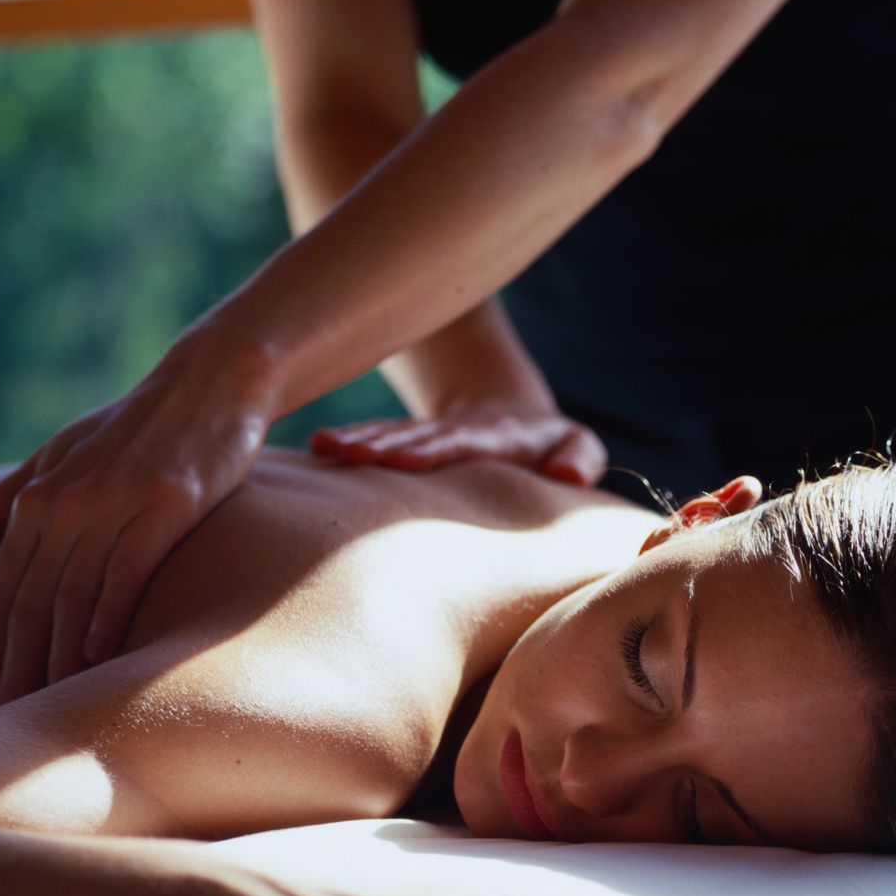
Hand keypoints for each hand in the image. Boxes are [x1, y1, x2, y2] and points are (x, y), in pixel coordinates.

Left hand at [0, 350, 275, 706]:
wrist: (210, 383)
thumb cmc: (134, 429)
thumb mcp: (58, 458)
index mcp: (36, 495)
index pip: (2, 588)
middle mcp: (68, 499)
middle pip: (31, 599)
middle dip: (17, 665)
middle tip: (10, 718)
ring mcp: (118, 500)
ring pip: (75, 593)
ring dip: (61, 655)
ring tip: (53, 703)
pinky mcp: (168, 502)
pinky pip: (127, 569)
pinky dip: (110, 614)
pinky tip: (101, 654)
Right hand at [310, 403, 606, 486]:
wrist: (514, 418)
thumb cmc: (554, 447)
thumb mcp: (579, 447)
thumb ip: (579, 459)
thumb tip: (564, 477)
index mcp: (497, 434)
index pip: (463, 440)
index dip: (434, 448)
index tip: (403, 459)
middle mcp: (456, 430)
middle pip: (417, 436)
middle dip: (382, 444)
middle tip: (345, 454)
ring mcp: (427, 434)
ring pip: (390, 436)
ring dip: (357, 442)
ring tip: (322, 448)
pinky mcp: (407, 443)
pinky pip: (376, 440)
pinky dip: (348, 442)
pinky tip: (316, 447)